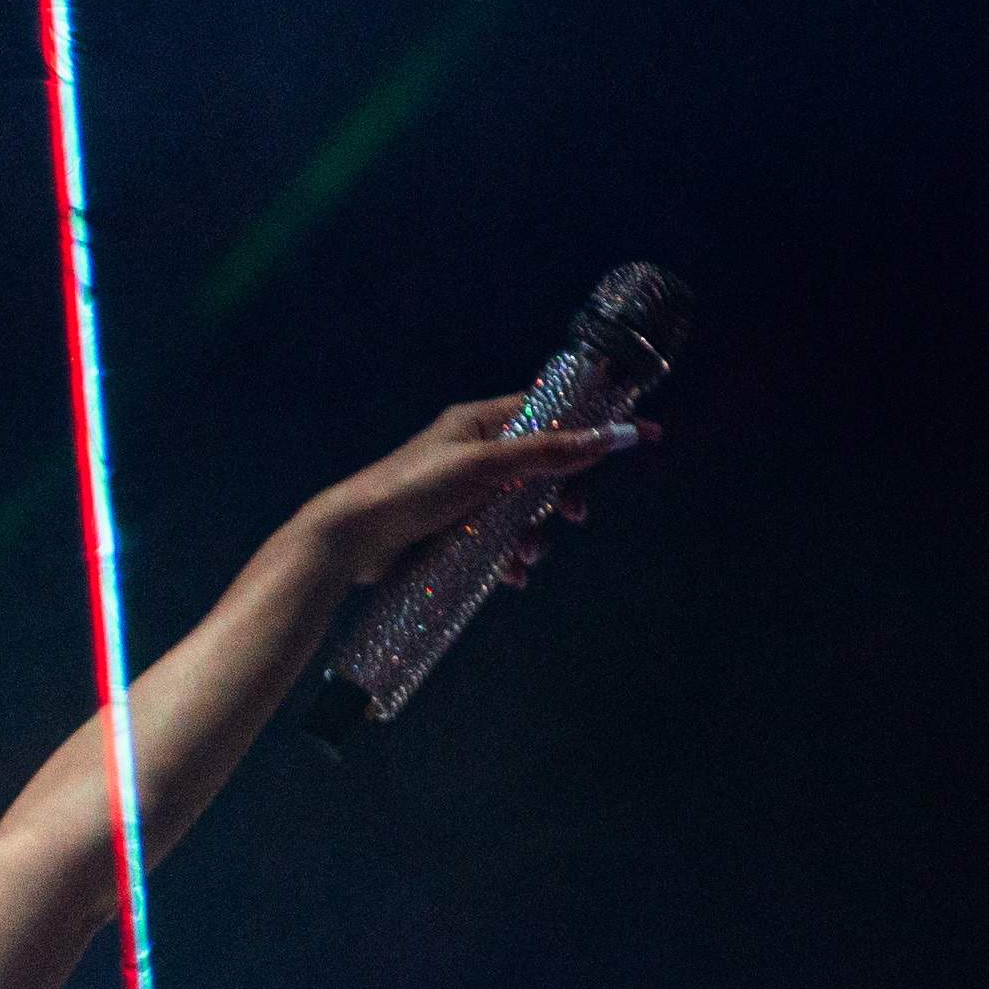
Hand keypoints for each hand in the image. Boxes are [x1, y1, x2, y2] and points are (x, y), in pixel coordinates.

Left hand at [300, 396, 657, 588]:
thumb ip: (548, 454)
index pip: (549, 413)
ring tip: (525, 558)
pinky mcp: (451, 529)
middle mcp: (473, 452)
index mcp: (478, 422)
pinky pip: (496, 538)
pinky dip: (508, 555)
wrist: (350, 540)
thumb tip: (610, 437)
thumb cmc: (412, 490)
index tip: (637, 437)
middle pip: (542, 466)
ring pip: (520, 509)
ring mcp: (462, 492)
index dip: (592, 426)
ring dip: (532, 535)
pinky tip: (508, 575)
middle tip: (574, 517)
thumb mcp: (485, 468)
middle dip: (561, 495)